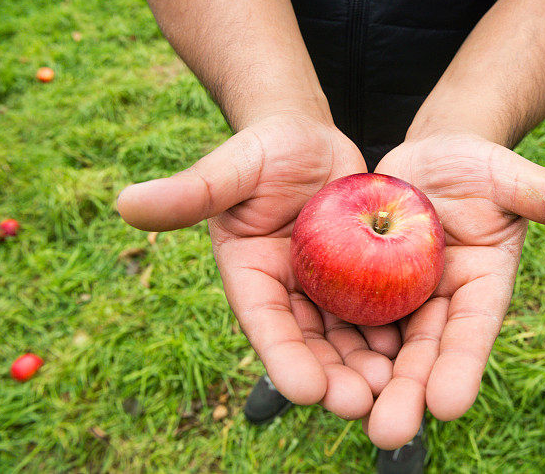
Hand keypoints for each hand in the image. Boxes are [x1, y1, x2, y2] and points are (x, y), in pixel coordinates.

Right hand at [117, 115, 401, 419]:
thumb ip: (191, 190)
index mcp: (250, 276)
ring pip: (347, 334)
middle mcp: (288, 291)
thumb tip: (125, 202)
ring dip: (368, 364)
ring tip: (394, 390)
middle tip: (362, 404)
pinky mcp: (361, 275)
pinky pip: (378, 308)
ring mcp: (325, 286)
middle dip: (333, 376)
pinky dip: (394, 331)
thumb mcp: (233, 168)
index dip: (282, 357)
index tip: (305, 390)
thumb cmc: (265, 148)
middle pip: (310, 342)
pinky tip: (418, 352)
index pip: (265, 324)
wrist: (310, 140)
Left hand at [363, 132, 544, 447]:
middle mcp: (441, 302)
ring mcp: (402, 297)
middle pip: (425, 352)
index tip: (448, 403)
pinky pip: (347, 316)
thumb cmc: (477, 164)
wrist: (428, 159)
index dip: (463, 364)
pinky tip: (310, 365)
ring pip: (381, 346)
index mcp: (482, 285)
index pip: (474, 329)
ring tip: (341, 410)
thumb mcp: (510, 175)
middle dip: (408, 392)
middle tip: (386, 432)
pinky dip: (332, 340)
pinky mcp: (366, 286)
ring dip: (364, 380)